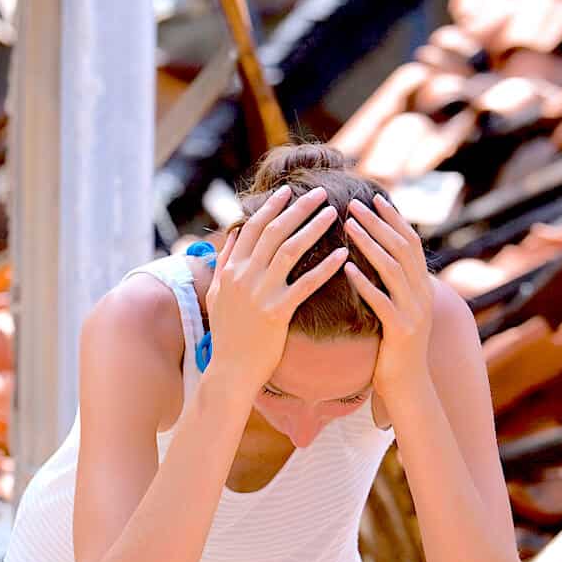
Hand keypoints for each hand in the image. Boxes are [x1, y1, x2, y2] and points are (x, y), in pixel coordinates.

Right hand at [205, 186, 348, 390]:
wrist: (230, 370)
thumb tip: (234, 234)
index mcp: (231, 270)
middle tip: (321, 193)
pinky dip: (325, 267)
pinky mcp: (277, 312)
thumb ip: (225, 262)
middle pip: (275, 232)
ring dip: (313, 228)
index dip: (272, 207)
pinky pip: (306, 284)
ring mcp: (260, 293)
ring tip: (333, 213)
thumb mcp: (218, 294)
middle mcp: (244, 276)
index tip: (289, 191)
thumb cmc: (227, 334)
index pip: (253, 228)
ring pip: (291, 250)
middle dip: (299, 209)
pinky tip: (342, 254)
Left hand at [344, 193, 433, 400]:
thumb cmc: (394, 347)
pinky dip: (365, 283)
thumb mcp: (397, 309)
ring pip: (393, 269)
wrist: (407, 386)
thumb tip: (377, 256)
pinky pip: (382, 302)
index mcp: (421, 287)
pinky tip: (346, 268)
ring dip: (370, 244)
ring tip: (348, 225)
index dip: (394, 219)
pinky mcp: (401, 331)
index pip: (410, 242)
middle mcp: (422, 295)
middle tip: (354, 203)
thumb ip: (393, 284)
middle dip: (379, 223)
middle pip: (402, 248)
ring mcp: (414, 313)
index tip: (374, 197)